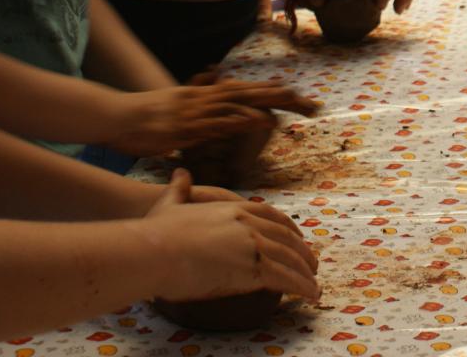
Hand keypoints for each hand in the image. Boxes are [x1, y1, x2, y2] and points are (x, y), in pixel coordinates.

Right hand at [103, 81, 318, 155]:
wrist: (114, 117)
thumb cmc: (142, 120)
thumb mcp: (174, 109)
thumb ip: (195, 109)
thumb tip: (208, 118)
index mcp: (204, 96)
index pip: (245, 90)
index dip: (271, 91)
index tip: (297, 94)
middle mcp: (205, 98)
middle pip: (252, 93)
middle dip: (283, 97)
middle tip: (312, 104)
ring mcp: (198, 110)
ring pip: (241, 103)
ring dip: (270, 104)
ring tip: (297, 105)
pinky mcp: (188, 125)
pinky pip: (219, 122)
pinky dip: (240, 120)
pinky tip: (259, 121)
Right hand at [136, 169, 318, 300]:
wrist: (152, 249)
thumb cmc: (155, 231)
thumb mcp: (171, 202)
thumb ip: (180, 188)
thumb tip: (180, 173)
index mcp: (233, 209)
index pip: (271, 216)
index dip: (287, 227)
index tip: (297, 237)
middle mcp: (248, 224)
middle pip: (286, 237)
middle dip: (301, 251)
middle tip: (312, 263)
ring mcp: (252, 244)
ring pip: (289, 258)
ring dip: (305, 272)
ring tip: (314, 283)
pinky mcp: (251, 268)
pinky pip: (284, 278)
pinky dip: (301, 286)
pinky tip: (310, 294)